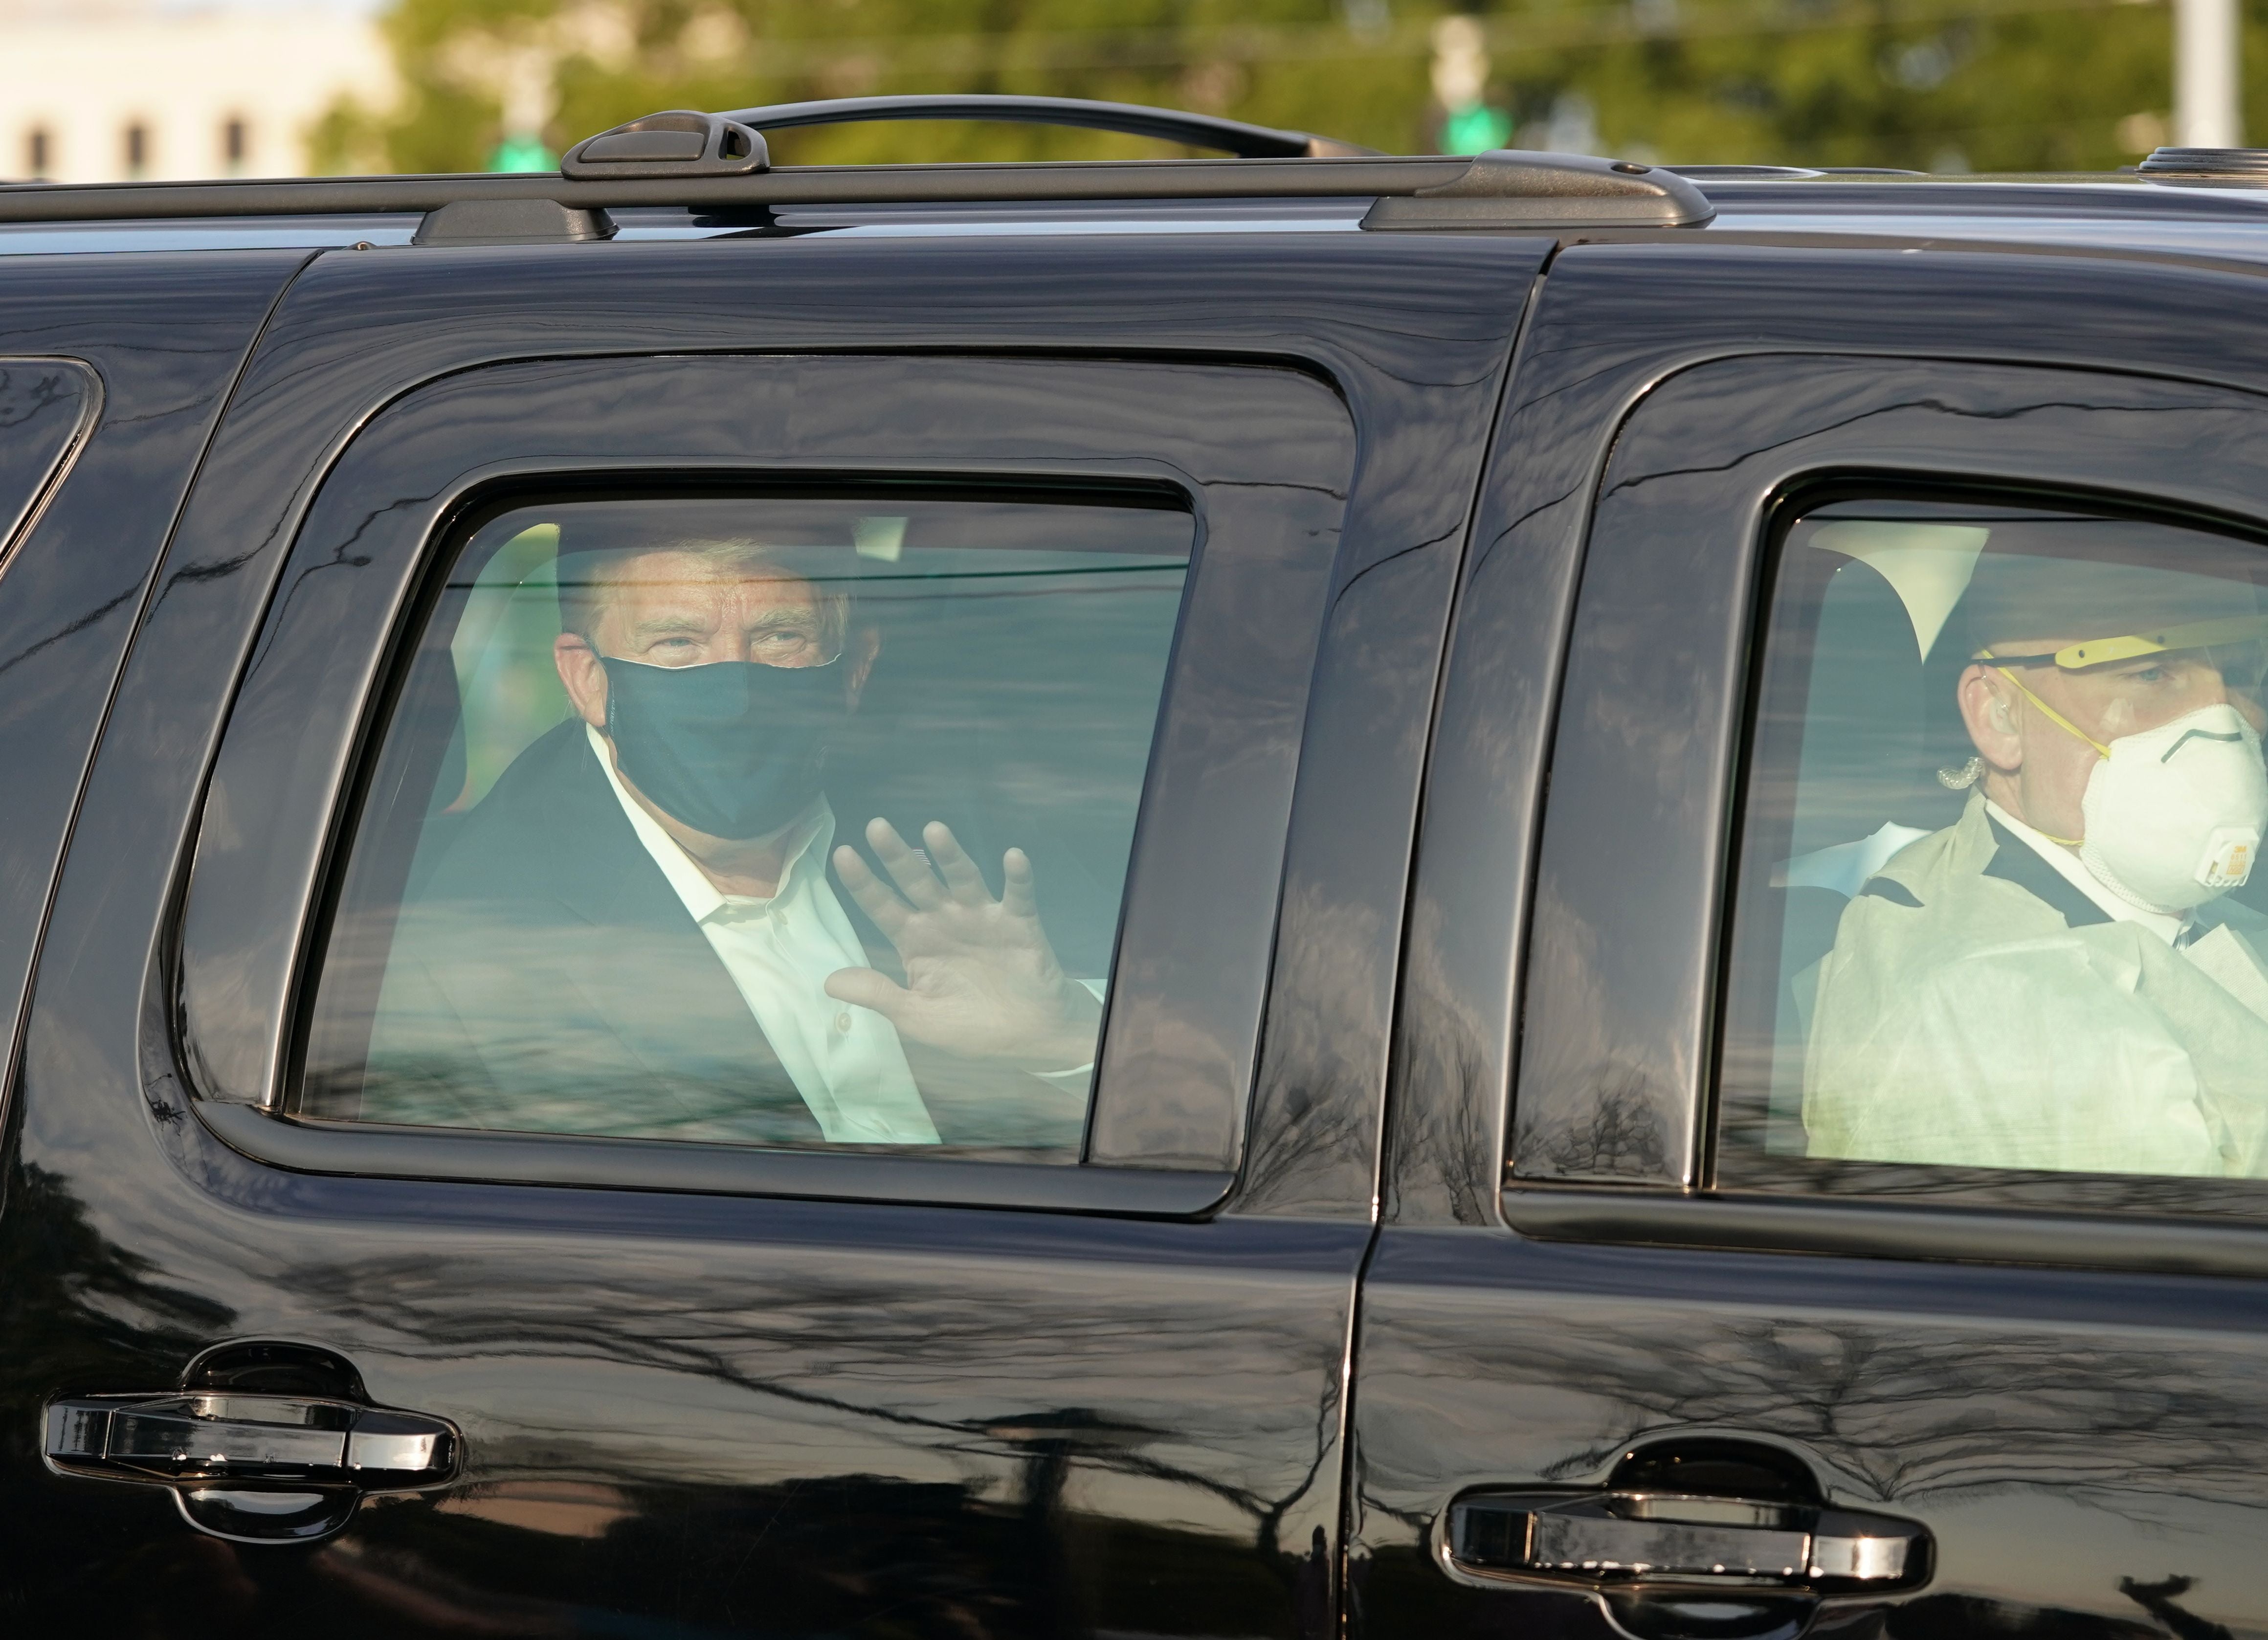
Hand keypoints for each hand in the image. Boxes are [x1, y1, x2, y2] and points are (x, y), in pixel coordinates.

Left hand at [826, 819, 1101, 1072]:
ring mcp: (982, 919)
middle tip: (876, 827)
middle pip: (917, 882)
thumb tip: (828, 982)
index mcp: (916, 942)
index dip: (864, 883)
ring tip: (934, 830)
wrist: (1030, 1037)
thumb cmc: (970, 1027)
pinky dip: (1017, 877)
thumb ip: (879, 995)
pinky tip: (1013, 857)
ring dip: (950, 855)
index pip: (883, 907)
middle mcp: (945, 921)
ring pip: (963, 879)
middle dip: (897, 857)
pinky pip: (1018, 896)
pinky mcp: (1020, 924)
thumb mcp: (916, 1017)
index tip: (843, 854)